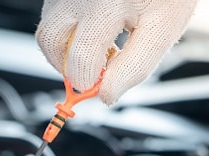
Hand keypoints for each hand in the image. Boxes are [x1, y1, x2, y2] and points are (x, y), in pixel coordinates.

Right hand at [37, 0, 198, 104]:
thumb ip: (135, 66)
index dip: (88, 82)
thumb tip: (106, 95)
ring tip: (97, 47)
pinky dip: (69, 28)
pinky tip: (96, 27)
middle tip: (93, 71)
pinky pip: (54, 12)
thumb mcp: (162, 30)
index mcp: (105, 5)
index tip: (100, 88)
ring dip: (66, 47)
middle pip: (49, 41)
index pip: (80, 59)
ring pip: (47, 27)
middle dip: (67, 65)